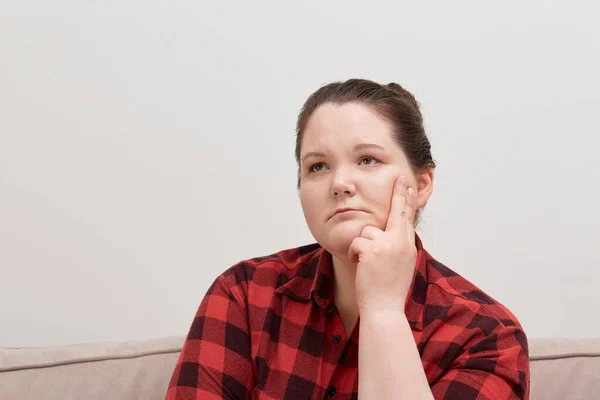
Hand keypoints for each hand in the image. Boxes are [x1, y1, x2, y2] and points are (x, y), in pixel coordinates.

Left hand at [349, 176, 417, 314]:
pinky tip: (359, 266)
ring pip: (367, 230)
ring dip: (362, 246)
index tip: (407, 186)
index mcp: (408, 246)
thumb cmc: (388, 290)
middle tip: (400, 177)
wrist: (384, 309)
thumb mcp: (400, 265)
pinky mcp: (371, 250)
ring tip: (365, 264)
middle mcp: (400, 243)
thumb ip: (396, 246)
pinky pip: (356, 242)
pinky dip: (354, 254)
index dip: (407, 201)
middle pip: (397, 212)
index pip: (407, 218)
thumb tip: (391, 231)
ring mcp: (387, 245)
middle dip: (398, 193)